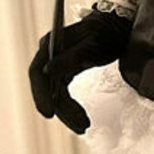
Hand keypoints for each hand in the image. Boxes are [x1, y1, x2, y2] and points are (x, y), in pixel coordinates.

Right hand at [28, 8, 132, 134]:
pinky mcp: (64, 72)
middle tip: (78, 126)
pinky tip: (81, 119)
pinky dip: (71, 107)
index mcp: (50, 44)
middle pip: (46, 88)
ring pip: (55, 94)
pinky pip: (62, 93)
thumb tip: (48, 70)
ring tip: (84, 126)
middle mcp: (49, 55)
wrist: (116, 26)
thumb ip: (70, 57)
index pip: (38, 72)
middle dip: (61, 110)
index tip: (49, 113)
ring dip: (68, 113)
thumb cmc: (105, 32)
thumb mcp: (92, 44)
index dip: (40, 94)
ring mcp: (56, 64)